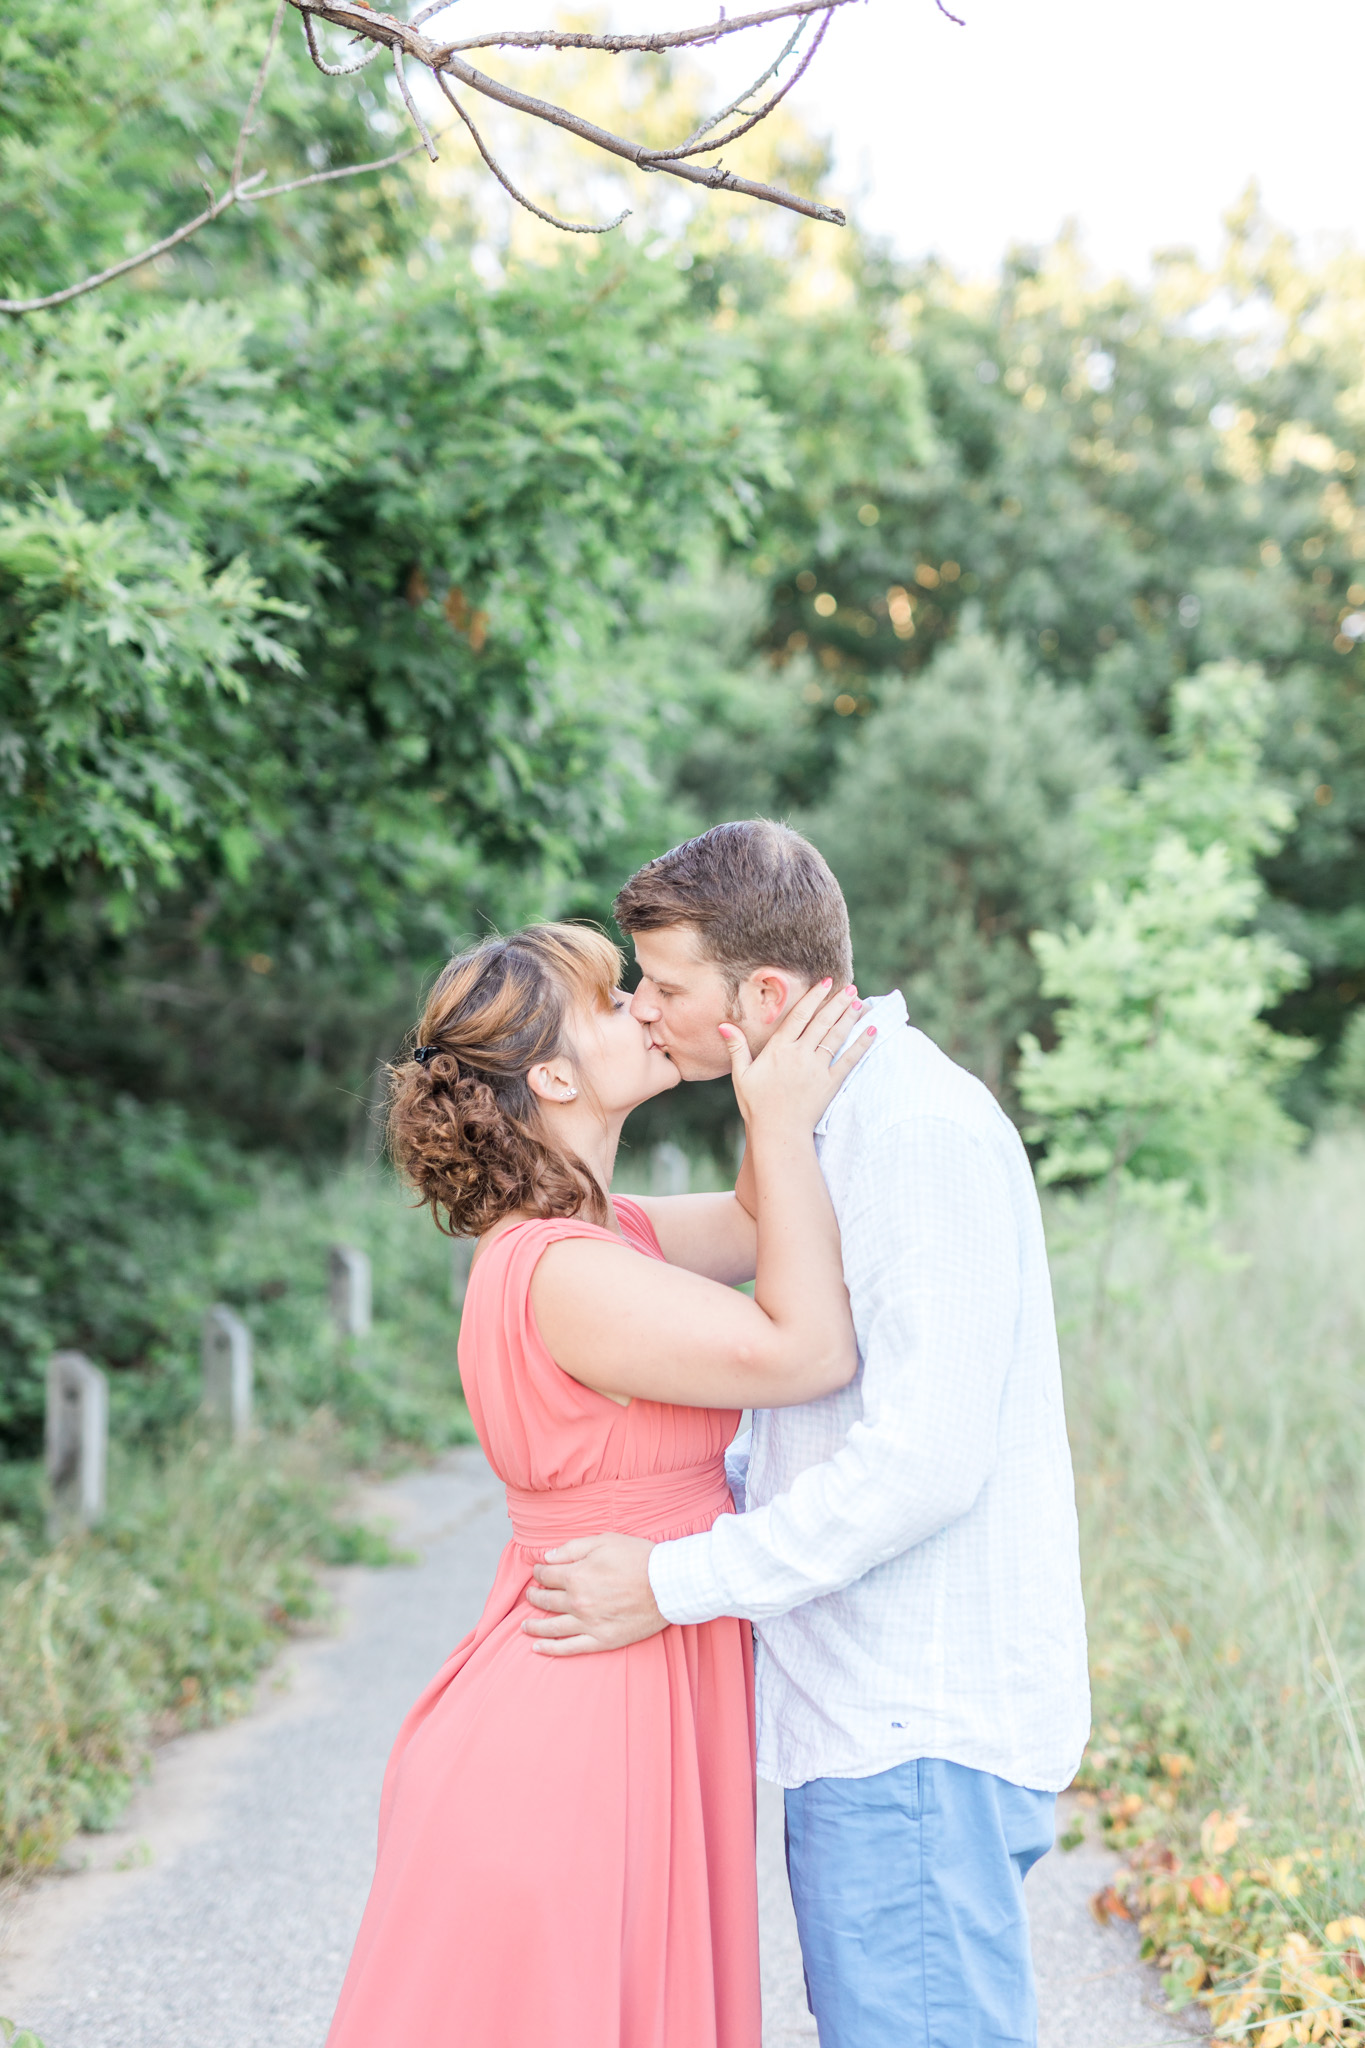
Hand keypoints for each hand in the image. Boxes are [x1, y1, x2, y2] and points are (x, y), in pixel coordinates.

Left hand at [523, 1533, 665, 1655]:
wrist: (667, 1584)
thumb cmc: (638, 1558)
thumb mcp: (604, 1541)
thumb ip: (571, 1549)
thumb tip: (546, 1558)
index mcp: (576, 1576)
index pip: (546, 1575)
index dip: (539, 1573)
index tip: (539, 1573)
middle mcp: (577, 1602)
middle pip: (546, 1601)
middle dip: (534, 1597)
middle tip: (531, 1596)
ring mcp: (588, 1624)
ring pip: (551, 1627)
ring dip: (534, 1626)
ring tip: (525, 1626)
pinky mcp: (601, 1640)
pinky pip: (569, 1648)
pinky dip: (550, 1649)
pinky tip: (537, 1648)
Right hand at [722, 978, 875, 1135]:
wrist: (778, 1132)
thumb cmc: (757, 1106)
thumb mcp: (741, 1075)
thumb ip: (737, 1048)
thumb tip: (724, 1025)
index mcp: (779, 1049)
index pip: (799, 1016)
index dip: (814, 997)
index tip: (826, 983)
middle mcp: (800, 1054)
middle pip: (822, 1022)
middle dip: (838, 1003)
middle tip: (850, 987)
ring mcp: (817, 1068)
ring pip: (837, 1036)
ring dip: (850, 1018)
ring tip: (861, 1003)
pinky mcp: (831, 1083)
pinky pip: (850, 1060)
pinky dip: (862, 1044)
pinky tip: (872, 1031)